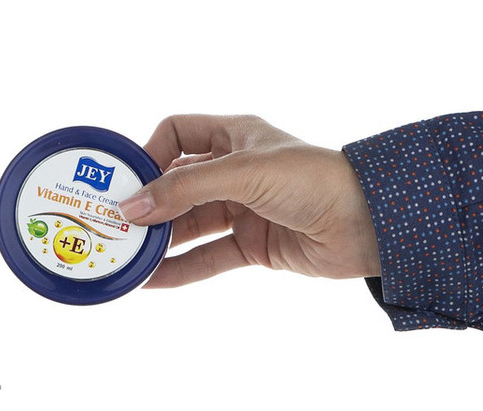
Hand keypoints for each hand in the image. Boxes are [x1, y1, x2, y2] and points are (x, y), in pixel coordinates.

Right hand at [118, 115, 380, 287]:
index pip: (177, 134)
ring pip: (191, 224)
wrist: (369, 222)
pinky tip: (153, 281)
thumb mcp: (243, 173)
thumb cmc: (314, 178)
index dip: (149, 153)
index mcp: (234, 136)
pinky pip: (210, 256)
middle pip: (178, 185)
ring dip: (161, 241)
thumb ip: (185, 189)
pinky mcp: (254, 244)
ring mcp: (244, 209)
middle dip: (148, 205)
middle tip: (114, 226)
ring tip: (127, 258)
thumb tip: (132, 207)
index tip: (125, 181)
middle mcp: (235, 170)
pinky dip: (182, 269)